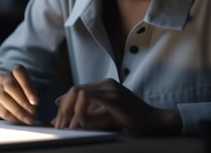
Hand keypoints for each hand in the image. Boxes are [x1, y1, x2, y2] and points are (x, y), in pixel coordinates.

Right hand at [0, 64, 38, 124]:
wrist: (9, 95)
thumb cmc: (24, 91)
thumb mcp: (31, 89)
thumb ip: (32, 94)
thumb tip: (33, 105)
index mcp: (15, 70)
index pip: (19, 72)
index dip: (27, 88)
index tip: (35, 102)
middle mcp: (3, 77)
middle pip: (10, 86)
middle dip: (22, 102)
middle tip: (32, 114)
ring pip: (3, 98)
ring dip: (17, 111)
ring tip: (28, 119)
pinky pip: (0, 109)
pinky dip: (11, 117)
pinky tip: (19, 120)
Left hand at [51, 78, 180, 133]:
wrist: (153, 121)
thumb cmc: (131, 121)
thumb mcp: (106, 118)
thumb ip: (89, 117)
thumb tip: (70, 122)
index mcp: (104, 86)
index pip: (78, 90)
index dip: (65, 102)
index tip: (57, 116)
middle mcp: (106, 83)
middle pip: (74, 90)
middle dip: (63, 108)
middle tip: (58, 124)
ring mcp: (109, 87)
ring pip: (78, 92)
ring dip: (69, 110)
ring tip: (67, 126)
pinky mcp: (112, 95)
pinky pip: (86, 97)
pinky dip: (80, 111)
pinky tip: (82, 123)